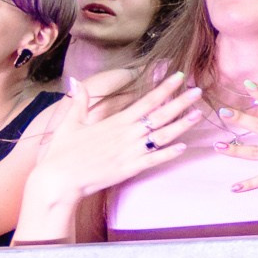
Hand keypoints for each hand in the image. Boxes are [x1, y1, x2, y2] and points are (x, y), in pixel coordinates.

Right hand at [13, 73, 207, 238]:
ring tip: (199, 114)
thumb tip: (76, 82)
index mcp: (116, 122)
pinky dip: (169, 154)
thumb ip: (79, 102)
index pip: (147, 101)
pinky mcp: (129, 169)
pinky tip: (184, 147)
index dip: (165, 88)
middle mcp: (127, 134)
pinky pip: (154, 160)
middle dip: (181, 102)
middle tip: (199, 90)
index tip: (179, 76)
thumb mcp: (70, 122)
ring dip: (182, 125)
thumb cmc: (62, 152)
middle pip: (160, 115)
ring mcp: (130, 152)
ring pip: (162, 136)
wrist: (59, 180)